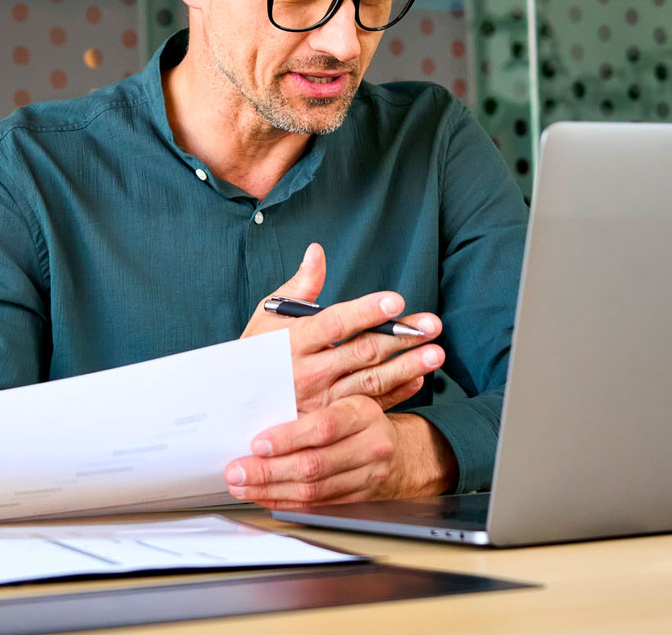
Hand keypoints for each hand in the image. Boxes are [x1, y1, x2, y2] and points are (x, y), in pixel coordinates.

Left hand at [224, 396, 456, 507]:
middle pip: (314, 464)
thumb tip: (264, 369)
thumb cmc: (356, 411)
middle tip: (236, 470)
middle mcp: (370, 445)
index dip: (288, 437)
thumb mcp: (346, 385)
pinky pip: (316, 506)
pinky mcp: (359, 500)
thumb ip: (315, 378)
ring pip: (312, 491)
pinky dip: (286, 503)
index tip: (257, 442)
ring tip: (241, 485)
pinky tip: (264, 496)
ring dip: (270, 490)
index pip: (323, 426)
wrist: (395, 447)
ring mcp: (367, 476)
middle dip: (268, 470)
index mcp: (362, 411)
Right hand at [240, 243, 443, 412]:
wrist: (235, 408)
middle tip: (432, 325)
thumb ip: (300, 285)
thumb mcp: (268, 316)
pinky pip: (368, 407)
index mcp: (294, 340)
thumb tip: (317, 251)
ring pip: (371, 382)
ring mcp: (321, 400)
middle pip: (361, 352)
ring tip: (436, 353)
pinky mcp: (331, 420)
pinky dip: (396, 394)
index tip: (396, 301)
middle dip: (400, 337)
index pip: (335, 323)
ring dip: (407, 367)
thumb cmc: (255, 353)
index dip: (366, 311)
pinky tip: (418, 380)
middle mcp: (308, 371)